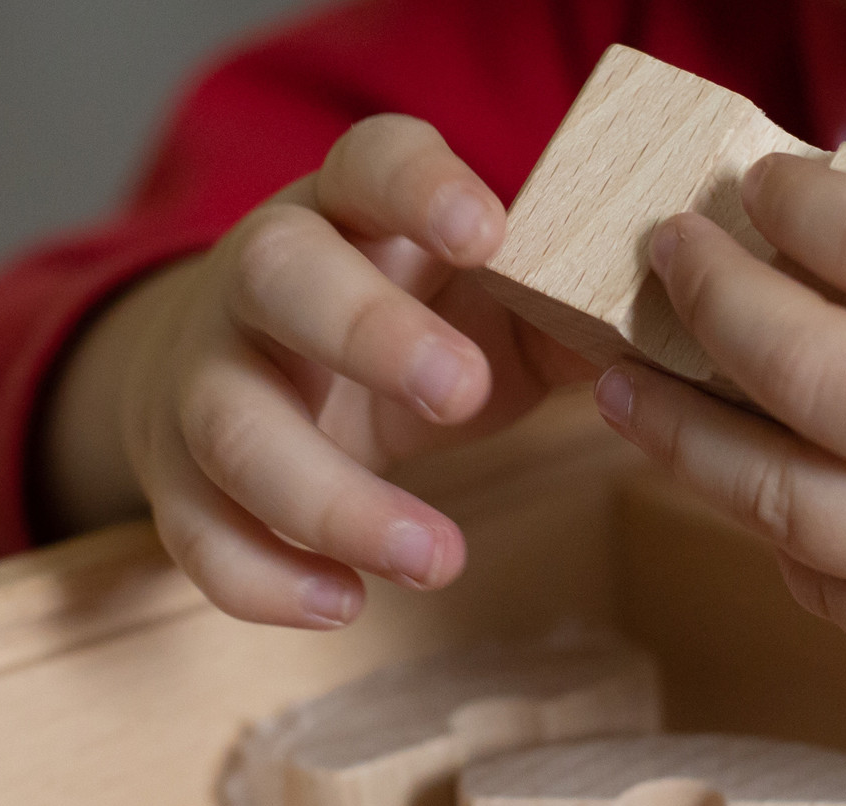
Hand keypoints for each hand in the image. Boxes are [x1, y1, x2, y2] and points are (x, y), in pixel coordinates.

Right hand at [41, 115, 593, 627]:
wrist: (256, 372)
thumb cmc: (411, 329)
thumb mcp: (492, 307)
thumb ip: (569, 319)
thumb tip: (668, 355)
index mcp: (352, 210)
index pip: (372, 163)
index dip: (420, 187)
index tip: (487, 231)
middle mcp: (262, 275)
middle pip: (279, 275)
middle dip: (367, 333)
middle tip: (464, 392)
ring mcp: (207, 373)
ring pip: (234, 425)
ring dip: (333, 499)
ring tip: (437, 557)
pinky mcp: (177, 474)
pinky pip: (194, 530)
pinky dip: (264, 578)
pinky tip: (346, 602)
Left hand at [595, 155, 845, 787]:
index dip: (789, 202)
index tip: (759, 186)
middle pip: (795, 365)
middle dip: (710, 294)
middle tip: (670, 254)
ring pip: (771, 497)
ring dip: (678, 430)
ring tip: (622, 382)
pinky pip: (825, 588)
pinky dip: (773, 529)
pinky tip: (748, 483)